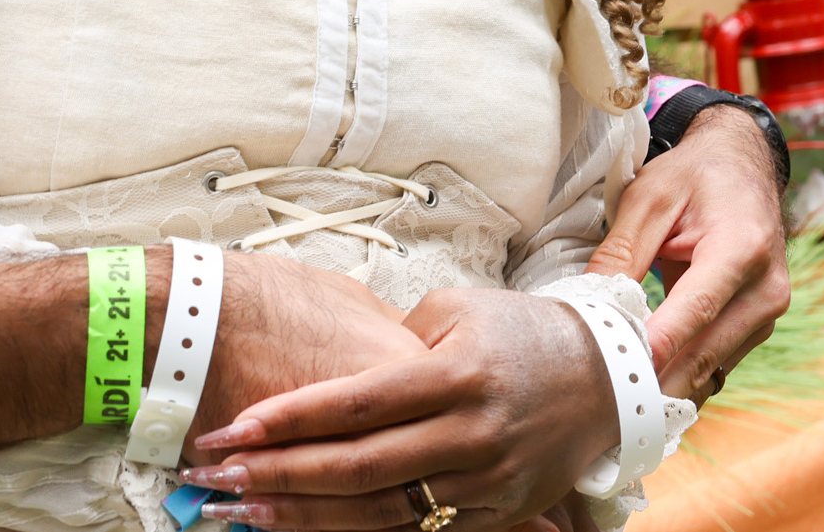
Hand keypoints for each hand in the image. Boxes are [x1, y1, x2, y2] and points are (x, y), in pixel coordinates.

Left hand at [182, 288, 614, 529]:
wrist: (605, 377)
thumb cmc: (516, 330)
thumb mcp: (452, 314)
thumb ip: (392, 346)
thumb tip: (327, 369)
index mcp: (455, 374)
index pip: (356, 403)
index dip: (291, 419)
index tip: (234, 428)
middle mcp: (472, 434)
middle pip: (361, 466)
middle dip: (283, 475)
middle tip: (218, 475)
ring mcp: (489, 484)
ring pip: (386, 512)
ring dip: (310, 517)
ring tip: (247, 514)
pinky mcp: (501, 515)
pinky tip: (312, 531)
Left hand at [584, 103, 789, 401]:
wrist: (742, 165)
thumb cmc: (693, 176)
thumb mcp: (649, 197)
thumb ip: (624, 249)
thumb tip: (593, 298)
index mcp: (742, 247)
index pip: (698, 306)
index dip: (662, 340)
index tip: (627, 366)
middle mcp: (767, 288)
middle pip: (711, 347)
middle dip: (664, 375)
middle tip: (617, 399)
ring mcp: (769, 310)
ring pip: (717, 361)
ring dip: (675, 380)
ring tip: (628, 398)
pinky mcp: (759, 323)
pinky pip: (722, 356)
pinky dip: (689, 370)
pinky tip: (654, 382)